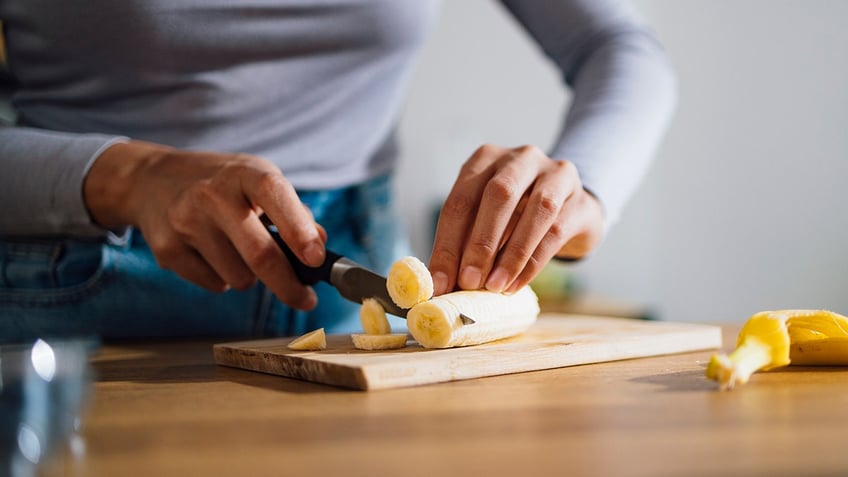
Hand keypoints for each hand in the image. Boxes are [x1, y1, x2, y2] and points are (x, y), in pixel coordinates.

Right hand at [83, 140, 325, 309]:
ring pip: (240, 278)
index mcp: (244, 172)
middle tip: (306, 300)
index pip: (275, 196)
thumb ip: (294, 212)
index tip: (317, 259)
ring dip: (251, 277)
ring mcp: (186, 222)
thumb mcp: (258, 181)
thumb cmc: (222, 185)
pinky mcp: (167, 250)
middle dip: (289, 285)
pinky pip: (215, 285)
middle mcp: (212, 194)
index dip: (299, 230)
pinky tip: (211, 253)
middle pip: (259, 254)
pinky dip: (223, 279)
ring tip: (238, 251)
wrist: (152, 180)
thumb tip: (321, 245)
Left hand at [429, 144, 603, 295]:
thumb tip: (442, 282)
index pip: (460, 200)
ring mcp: (555, 173)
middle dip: (480, 243)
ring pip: (535, 211)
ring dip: (511, 255)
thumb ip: (465, 242)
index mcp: (486, 158)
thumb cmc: (517, 215)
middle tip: (468, 282)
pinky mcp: (579, 197)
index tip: (440, 282)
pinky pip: (555, 231)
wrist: (570, 210)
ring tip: (494, 286)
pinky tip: (516, 285)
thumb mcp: (487, 220)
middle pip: (497, 196)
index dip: (447, 244)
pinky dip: (532, 263)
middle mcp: (520, 158)